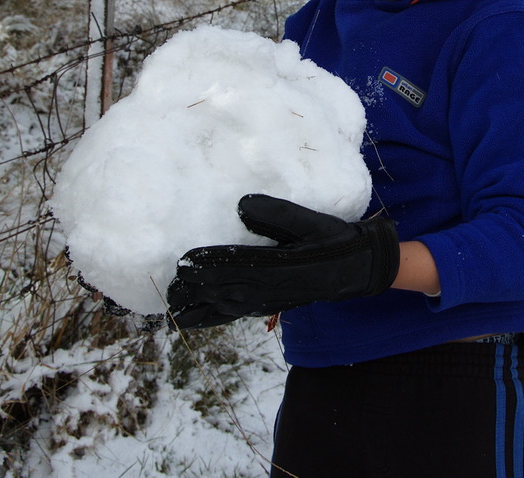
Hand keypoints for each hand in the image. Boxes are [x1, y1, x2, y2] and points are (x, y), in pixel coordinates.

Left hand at [166, 194, 399, 328]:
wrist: (356, 269)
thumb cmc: (333, 240)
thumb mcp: (310, 221)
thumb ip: (277, 213)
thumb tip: (242, 205)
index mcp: (276, 267)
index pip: (233, 267)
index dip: (206, 265)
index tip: (183, 262)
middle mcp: (268, 288)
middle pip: (222, 290)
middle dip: (193, 289)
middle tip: (168, 285)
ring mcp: (267, 300)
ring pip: (224, 306)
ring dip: (198, 306)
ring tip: (173, 306)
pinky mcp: (269, 305)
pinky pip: (235, 315)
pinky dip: (212, 317)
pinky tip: (195, 319)